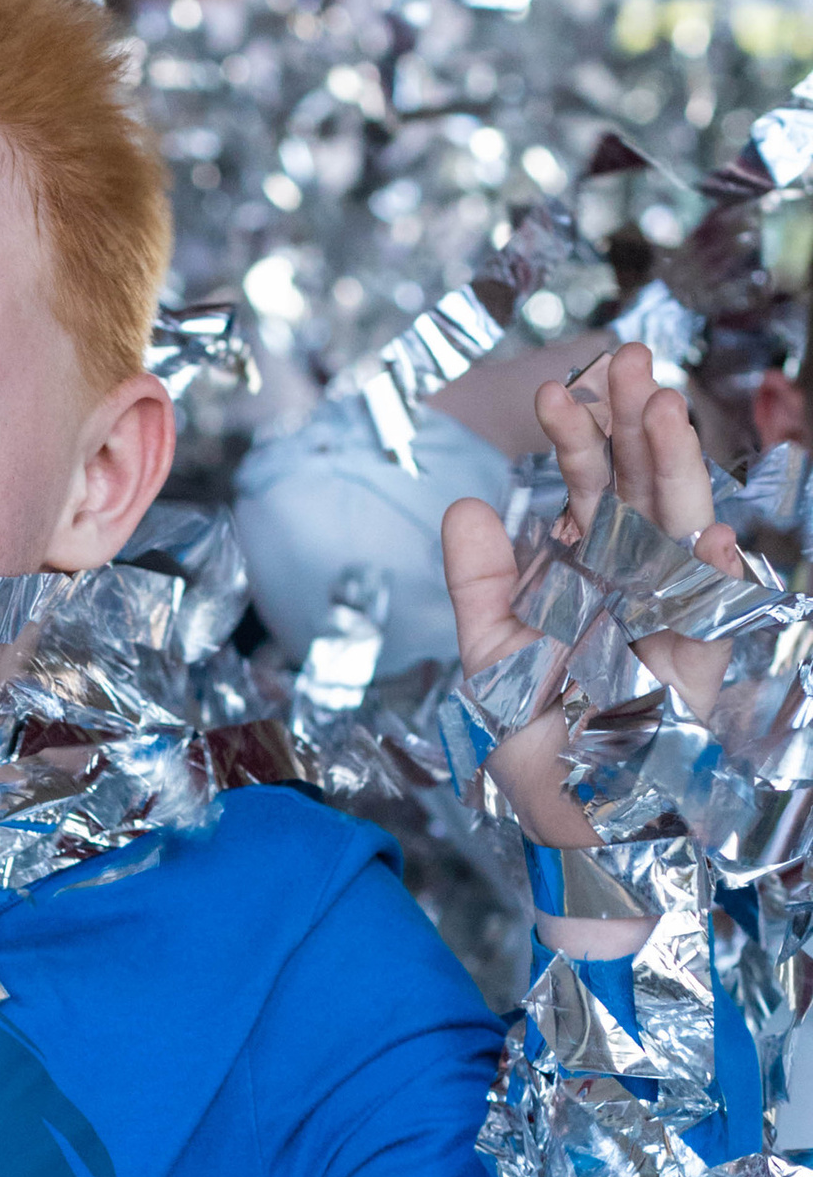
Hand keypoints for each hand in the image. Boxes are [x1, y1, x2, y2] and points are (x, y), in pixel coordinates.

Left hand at [442, 344, 748, 955]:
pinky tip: (697, 530)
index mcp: (582, 571)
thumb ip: (480, 585)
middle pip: (636, 482)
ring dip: (674, 461)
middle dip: (630, 422)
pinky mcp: (700, 652)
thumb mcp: (490, 660)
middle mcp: (630, 575)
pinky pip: (710, 604)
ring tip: (659, 402)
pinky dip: (705, 569)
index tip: (550, 392)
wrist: (577, 818)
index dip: (573, 439)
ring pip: (677, 518)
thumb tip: (465, 504)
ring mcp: (670, 606)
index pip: (584, 486)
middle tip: (620, 358)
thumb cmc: (537, 747)